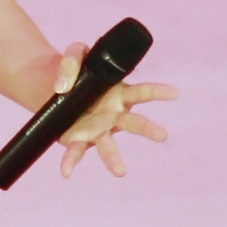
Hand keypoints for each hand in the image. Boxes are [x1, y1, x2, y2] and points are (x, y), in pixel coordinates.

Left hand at [52, 42, 177, 177]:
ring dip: (113, 159)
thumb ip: (70, 61)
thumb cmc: (74, 71)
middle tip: (162, 135)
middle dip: (148, 129)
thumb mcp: (74, 54)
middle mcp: (113, 115)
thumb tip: (62, 86)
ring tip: (120, 172)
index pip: (142, 92)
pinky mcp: (79, 139)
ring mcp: (98, 130)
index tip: (173, 92)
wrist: (52, 86)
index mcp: (119, 93)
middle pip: (134, 123)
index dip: (157, 91)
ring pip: (108, 145)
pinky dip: (71, 161)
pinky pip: (76, 151)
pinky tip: (66, 172)